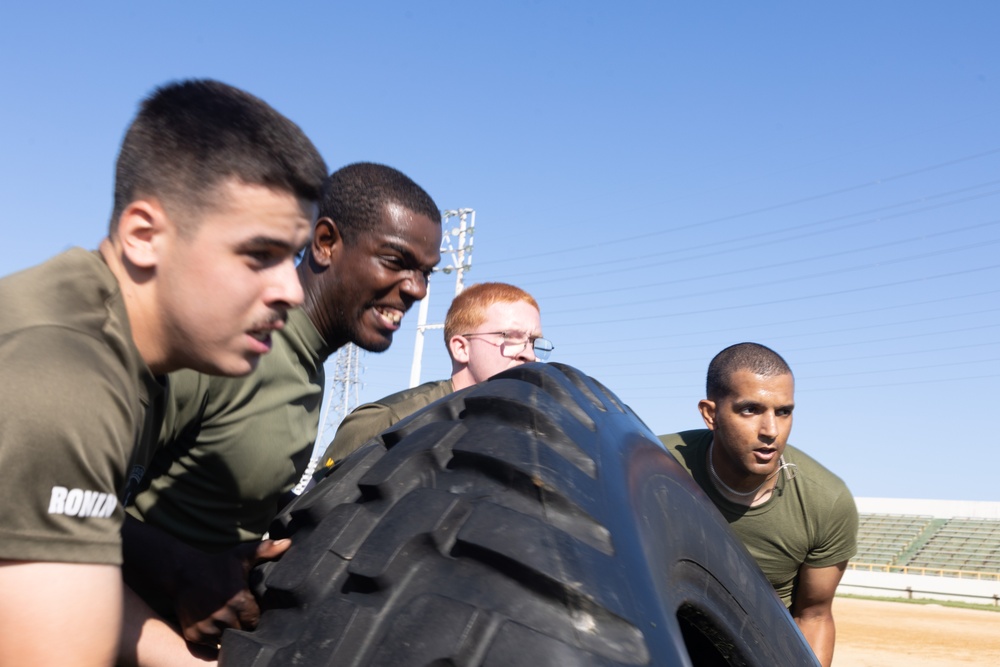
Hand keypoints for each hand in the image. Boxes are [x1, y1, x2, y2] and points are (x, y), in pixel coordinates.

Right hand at [174, 539, 290, 646]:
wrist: (183, 573)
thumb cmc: (217, 565)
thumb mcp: (241, 556)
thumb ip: (265, 550)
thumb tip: (288, 543)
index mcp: (239, 601)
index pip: (256, 620)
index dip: (255, 615)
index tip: (252, 607)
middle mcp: (223, 617)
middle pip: (243, 630)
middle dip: (243, 623)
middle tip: (239, 611)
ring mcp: (207, 628)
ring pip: (227, 638)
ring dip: (229, 630)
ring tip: (226, 615)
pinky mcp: (195, 635)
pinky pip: (211, 643)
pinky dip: (214, 635)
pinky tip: (214, 620)